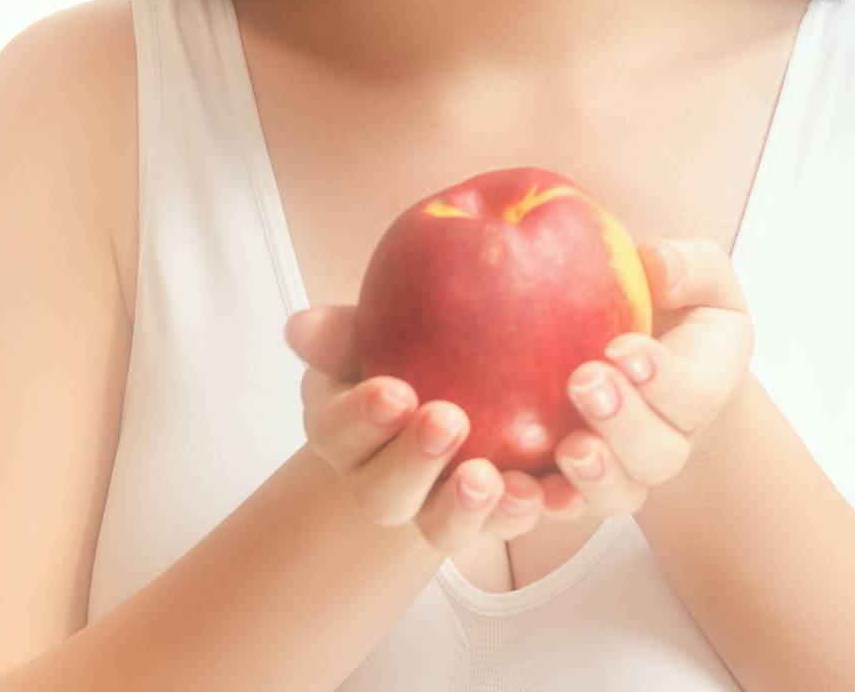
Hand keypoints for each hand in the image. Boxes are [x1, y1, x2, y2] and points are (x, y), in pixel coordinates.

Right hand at [284, 304, 592, 554]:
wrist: (456, 376)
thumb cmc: (399, 348)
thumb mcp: (369, 331)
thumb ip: (341, 330)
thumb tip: (299, 326)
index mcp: (345, 434)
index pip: (338, 433)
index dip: (361, 418)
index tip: (394, 392)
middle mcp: (384, 484)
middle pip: (386, 494)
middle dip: (414, 463)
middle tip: (448, 421)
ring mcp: (439, 506)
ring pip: (445, 528)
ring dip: (469, 508)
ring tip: (494, 478)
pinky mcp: (496, 513)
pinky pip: (510, 522)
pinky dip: (533, 508)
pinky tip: (555, 489)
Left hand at [554, 237, 754, 512]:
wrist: (653, 354)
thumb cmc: (677, 305)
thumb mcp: (697, 272)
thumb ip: (688, 264)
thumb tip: (657, 263)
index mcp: (703, 386)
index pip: (692, 394)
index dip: (660, 378)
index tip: (622, 347)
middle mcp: (669, 439)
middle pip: (656, 454)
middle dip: (622, 423)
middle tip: (585, 383)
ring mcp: (623, 467)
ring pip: (618, 491)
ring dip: (593, 474)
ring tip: (567, 449)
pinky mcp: (575, 480)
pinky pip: (564, 503)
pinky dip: (543, 502)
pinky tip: (516, 487)